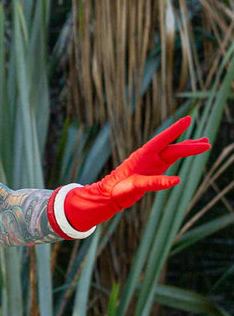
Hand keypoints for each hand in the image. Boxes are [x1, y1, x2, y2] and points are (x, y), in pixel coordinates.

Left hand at [50, 116, 210, 236]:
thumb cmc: (118, 189)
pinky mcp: (152, 170)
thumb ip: (156, 183)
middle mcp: (149, 157)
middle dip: (191, 145)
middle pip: (174, 149)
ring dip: (188, 148)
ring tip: (204, 143)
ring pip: (174, 153)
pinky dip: (180, 157)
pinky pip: (169, 162)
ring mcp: (152, 163)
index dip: (176, 129)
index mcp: (144, 155)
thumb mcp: (137, 186)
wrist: (107, 195)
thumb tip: (177, 181)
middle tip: (208, 142)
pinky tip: (187, 153)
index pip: (163, 139)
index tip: (188, 119)